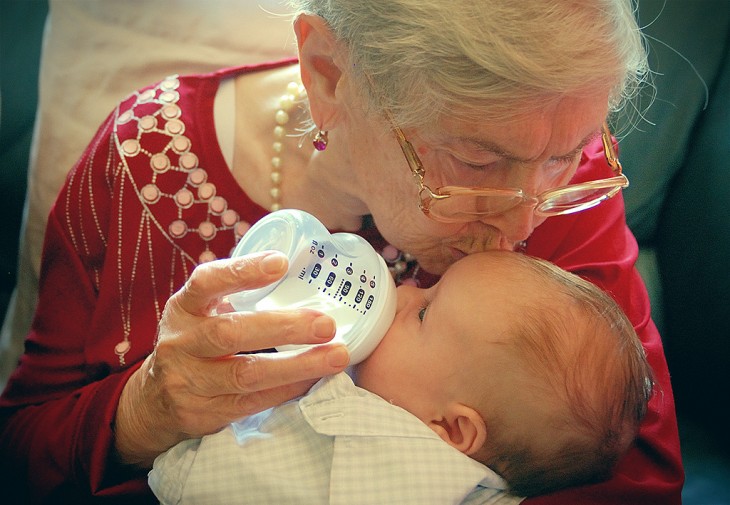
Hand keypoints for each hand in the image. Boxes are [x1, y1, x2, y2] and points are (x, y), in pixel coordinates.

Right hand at [114, 251, 348, 467]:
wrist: (154, 401)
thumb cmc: (194, 343)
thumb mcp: (200, 313)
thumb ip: (236, 296)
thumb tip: (302, 273)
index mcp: (183, 308)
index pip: (207, 283)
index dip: (242, 271)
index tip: (281, 263)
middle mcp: (181, 343)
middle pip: (230, 334)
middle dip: (284, 327)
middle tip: (326, 324)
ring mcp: (189, 382)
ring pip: (246, 375)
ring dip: (297, 365)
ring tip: (336, 356)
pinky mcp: (205, 413)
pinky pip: (253, 402)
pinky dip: (288, 389)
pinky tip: (315, 378)